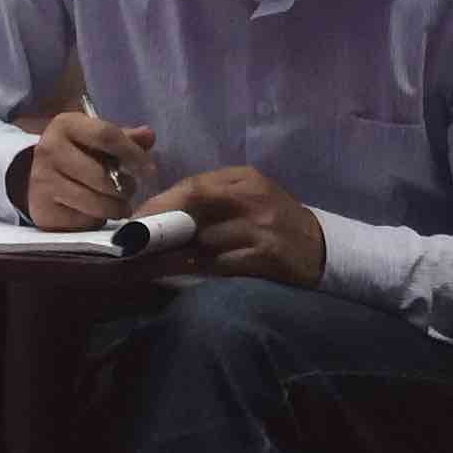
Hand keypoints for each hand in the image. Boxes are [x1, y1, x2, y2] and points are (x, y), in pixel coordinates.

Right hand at [15, 112, 158, 231]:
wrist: (35, 177)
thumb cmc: (76, 153)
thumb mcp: (95, 139)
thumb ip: (124, 138)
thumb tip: (149, 136)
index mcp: (65, 124)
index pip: (106, 135)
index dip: (133, 154)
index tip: (150, 171)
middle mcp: (49, 150)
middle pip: (101, 175)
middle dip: (125, 187)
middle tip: (130, 190)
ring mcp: (43, 182)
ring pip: (94, 202)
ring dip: (115, 208)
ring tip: (120, 205)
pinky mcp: (43, 210)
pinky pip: (82, 220)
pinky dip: (96, 220)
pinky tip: (96, 213)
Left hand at [140, 165, 325, 287]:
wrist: (319, 248)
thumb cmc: (276, 220)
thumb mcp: (249, 197)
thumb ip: (214, 197)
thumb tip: (165, 210)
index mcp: (245, 179)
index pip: (194, 185)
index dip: (162, 201)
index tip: (136, 218)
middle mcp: (251, 198)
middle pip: (195, 203)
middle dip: (161, 222)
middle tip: (133, 239)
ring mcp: (260, 228)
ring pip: (204, 238)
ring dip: (173, 251)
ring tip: (147, 260)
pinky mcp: (264, 257)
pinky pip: (219, 264)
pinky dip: (194, 268)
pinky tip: (175, 273)